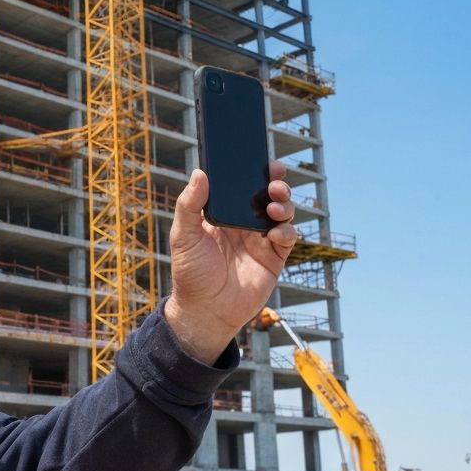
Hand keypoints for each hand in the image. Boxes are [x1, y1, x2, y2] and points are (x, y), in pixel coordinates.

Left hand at [164, 163, 296, 363]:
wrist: (205, 310)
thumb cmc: (190, 273)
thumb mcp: (183, 235)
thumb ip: (189, 205)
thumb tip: (200, 173)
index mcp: (224, 213)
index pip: (242, 186)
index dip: (254, 172)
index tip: (262, 160)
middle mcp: (245, 223)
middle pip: (267, 195)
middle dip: (276, 183)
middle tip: (275, 179)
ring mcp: (260, 239)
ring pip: (282, 212)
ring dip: (284, 204)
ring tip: (274, 205)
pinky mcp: (274, 258)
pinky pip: (287, 237)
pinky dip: (287, 230)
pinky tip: (277, 231)